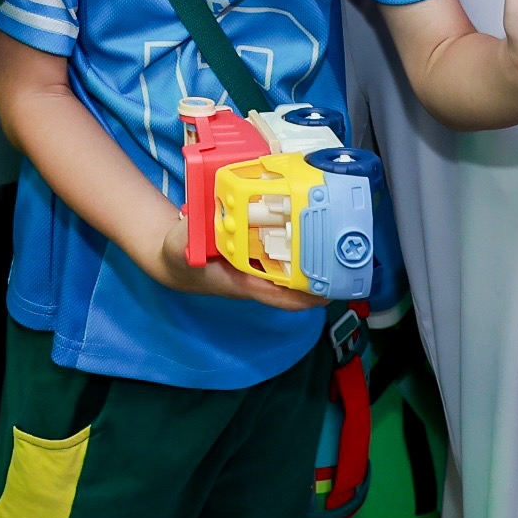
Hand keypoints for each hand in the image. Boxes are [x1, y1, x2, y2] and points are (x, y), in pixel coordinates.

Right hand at [149, 216, 320, 310]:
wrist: (176, 259)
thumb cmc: (181, 259)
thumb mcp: (179, 250)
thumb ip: (185, 242)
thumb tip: (195, 229)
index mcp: (243, 281)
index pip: (281, 296)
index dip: (306, 297)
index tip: (329, 292)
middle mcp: (256, 275)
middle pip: (295, 282)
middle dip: (319, 273)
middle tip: (340, 253)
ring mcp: (258, 264)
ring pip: (291, 265)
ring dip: (311, 255)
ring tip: (333, 235)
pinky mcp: (256, 250)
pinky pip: (281, 248)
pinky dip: (294, 238)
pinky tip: (305, 219)